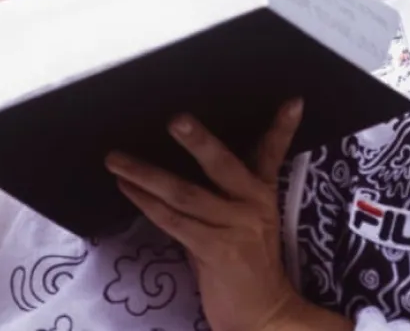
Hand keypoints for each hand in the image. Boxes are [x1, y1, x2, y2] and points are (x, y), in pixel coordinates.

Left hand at [107, 102, 351, 330]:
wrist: (263, 317)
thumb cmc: (245, 270)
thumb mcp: (243, 226)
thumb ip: (222, 198)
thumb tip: (179, 171)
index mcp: (263, 195)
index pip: (272, 154)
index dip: (281, 127)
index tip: (292, 101)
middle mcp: (253, 206)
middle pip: (222, 165)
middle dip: (198, 140)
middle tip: (175, 118)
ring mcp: (236, 228)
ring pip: (185, 193)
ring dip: (146, 174)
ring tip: (116, 158)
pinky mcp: (216, 251)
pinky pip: (174, 222)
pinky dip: (147, 204)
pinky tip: (126, 190)